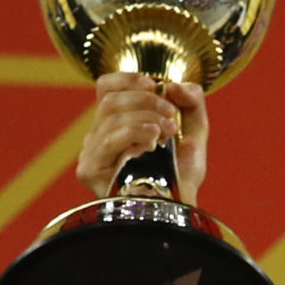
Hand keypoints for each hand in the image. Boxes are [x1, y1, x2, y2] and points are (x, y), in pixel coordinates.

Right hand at [73, 73, 209, 204]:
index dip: (127, 79)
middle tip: (171, 116)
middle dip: (146, 101)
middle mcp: (99, 135)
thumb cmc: (181, 172)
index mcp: (116, 123)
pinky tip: (153, 144)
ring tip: (168, 133)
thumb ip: (192, 102)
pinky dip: (135, 134)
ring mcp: (92, 153)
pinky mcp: (90, 170)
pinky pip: (109, 140)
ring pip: (111, 117)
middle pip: (110, 100)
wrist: (180, 205)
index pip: (106, 88)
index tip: (153, 84)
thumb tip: (174, 84)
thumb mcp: (194, 131)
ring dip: (146, 119)